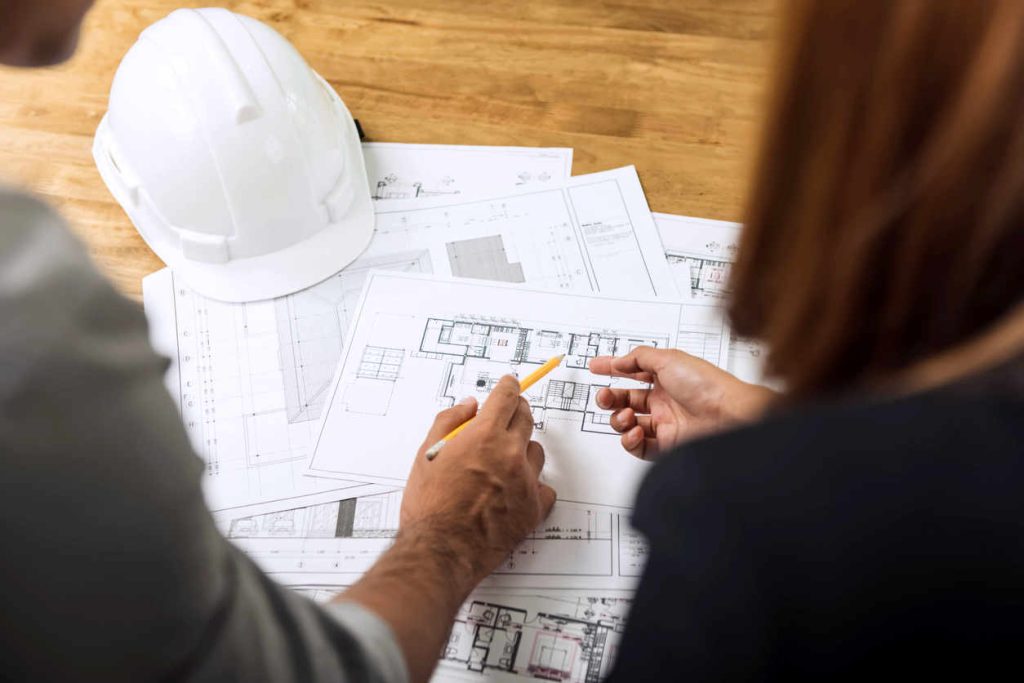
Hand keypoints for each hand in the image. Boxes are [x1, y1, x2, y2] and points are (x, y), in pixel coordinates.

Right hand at [400, 375, 556, 586]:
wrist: (440, 550)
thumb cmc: (430, 507)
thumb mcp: (427, 454)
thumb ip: (449, 422)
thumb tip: (468, 405)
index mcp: (484, 436)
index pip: (506, 397)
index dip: (508, 386)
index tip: (509, 384)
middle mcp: (510, 454)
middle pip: (526, 417)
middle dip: (515, 412)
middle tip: (504, 417)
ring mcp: (526, 482)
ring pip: (535, 451)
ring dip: (521, 450)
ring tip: (501, 463)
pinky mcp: (534, 508)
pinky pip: (544, 487)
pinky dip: (532, 485)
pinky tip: (514, 491)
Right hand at [589, 346, 775, 459]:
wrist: (729, 416)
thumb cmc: (708, 385)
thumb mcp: (669, 359)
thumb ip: (639, 357)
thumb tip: (618, 361)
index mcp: (666, 377)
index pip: (632, 372)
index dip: (612, 369)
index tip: (596, 367)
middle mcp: (665, 400)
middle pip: (626, 399)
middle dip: (610, 397)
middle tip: (605, 396)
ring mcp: (665, 423)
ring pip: (628, 423)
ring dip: (618, 419)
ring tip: (625, 414)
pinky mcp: (666, 445)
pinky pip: (638, 446)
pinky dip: (630, 439)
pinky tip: (635, 430)